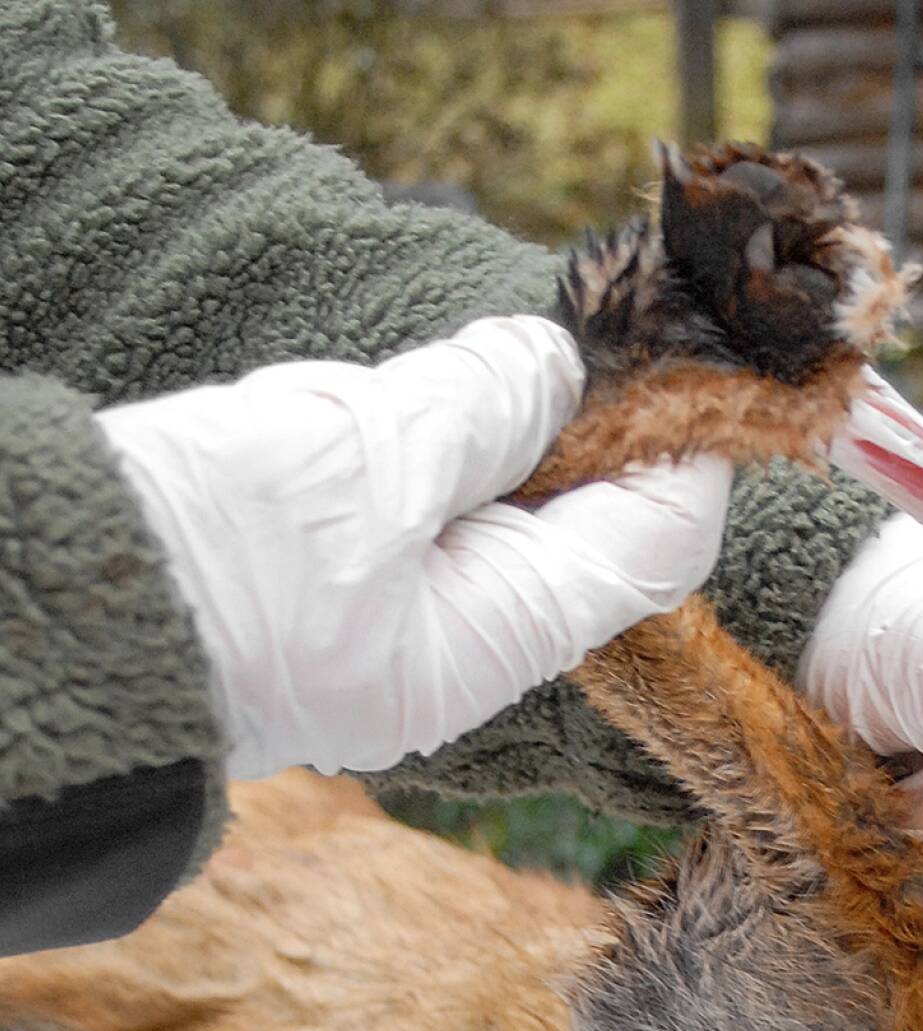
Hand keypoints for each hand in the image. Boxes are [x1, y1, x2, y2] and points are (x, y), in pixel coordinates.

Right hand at [96, 316, 731, 779]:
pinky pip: (441, 511)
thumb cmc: (202, 559)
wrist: (52, 609)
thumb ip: (482, 409)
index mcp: (492, 640)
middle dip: (604, 434)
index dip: (688, 458)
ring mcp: (407, 618)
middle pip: (591, 530)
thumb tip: (556, 366)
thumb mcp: (364, 460)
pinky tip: (426, 399)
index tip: (698, 369)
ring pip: (514, 513)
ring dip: (524, 433)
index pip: (651, 550)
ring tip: (511, 360)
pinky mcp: (353, 583)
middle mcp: (465, 644)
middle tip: (605, 336)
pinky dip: (453, 447)